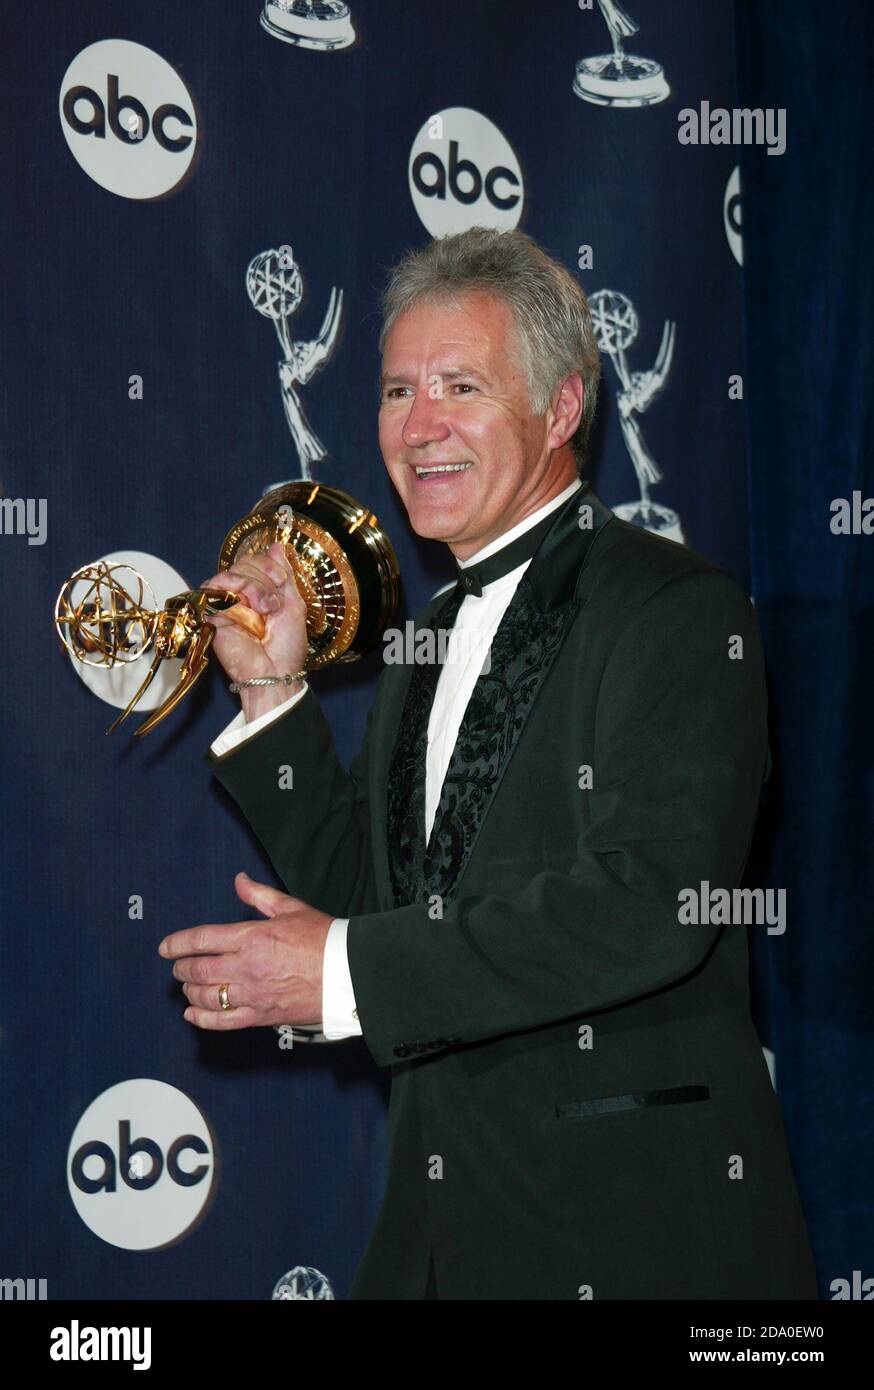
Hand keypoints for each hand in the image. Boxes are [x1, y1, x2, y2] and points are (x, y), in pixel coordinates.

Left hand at [158, 872, 332, 1030]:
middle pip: (198, 970)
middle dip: (182, 969)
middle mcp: (246, 966)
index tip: (165, 948)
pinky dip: (203, 1019)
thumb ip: (259, 895)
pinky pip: (223, 1022)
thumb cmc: (323, 939)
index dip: (177, 943)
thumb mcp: (291, 908)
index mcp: (251, 937)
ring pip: (206, 996)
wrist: (348, 973)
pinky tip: (192, 1015)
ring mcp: (252, 994)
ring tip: (188, 987)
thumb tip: (239, 880)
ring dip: (190, 992)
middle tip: (178, 967)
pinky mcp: (261, 1016)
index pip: (201, 940)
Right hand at [201, 542, 308, 719]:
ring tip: (263, 610)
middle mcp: (240, 595)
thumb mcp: (293, 604)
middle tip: (272, 605)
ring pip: (232, 573)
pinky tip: (248, 608)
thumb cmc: (287, 647)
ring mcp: (225, 603)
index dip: (269, 565)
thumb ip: (285, 575)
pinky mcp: (211, 613)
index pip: (256, 561)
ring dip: (253, 587)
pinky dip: (235, 591)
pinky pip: (215, 587)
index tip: (281, 581)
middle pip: (244, 563)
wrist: (275, 672)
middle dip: (264, 580)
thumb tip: (276, 546)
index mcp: (259, 591)